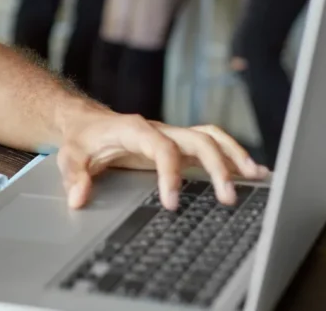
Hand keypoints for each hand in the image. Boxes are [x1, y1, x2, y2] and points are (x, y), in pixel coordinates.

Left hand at [56, 110, 269, 210]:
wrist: (85, 123)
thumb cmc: (81, 140)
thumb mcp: (69, 157)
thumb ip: (74, 177)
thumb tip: (79, 199)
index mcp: (134, 130)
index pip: (162, 147)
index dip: (170, 174)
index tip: (172, 202)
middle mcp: (159, 129)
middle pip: (197, 139)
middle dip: (216, 166)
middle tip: (227, 197)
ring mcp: (171, 135)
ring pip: (211, 138)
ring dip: (234, 156)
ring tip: (256, 178)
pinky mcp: (178, 144)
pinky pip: (211, 145)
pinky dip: (232, 156)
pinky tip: (252, 173)